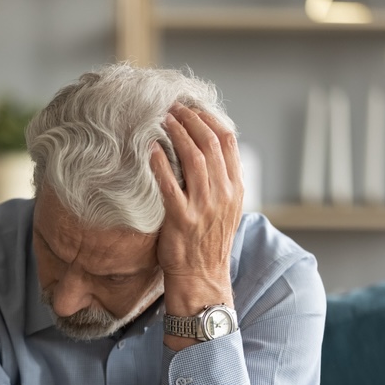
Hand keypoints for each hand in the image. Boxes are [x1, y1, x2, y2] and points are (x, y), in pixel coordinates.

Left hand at [151, 104, 243, 310]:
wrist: (202, 277)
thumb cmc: (207, 242)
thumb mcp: (224, 209)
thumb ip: (219, 181)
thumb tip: (206, 150)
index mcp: (235, 188)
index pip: (228, 142)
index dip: (209, 119)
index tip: (192, 107)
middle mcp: (223, 194)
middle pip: (210, 144)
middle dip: (191, 120)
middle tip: (173, 107)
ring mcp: (204, 206)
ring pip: (194, 159)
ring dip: (177, 134)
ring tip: (162, 119)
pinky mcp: (182, 219)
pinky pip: (170, 185)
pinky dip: (160, 164)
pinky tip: (149, 149)